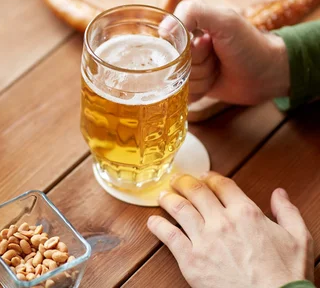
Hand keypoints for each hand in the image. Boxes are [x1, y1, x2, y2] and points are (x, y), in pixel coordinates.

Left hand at [147, 173, 313, 287]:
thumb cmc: (287, 275)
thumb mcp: (300, 239)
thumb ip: (287, 212)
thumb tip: (279, 194)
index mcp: (246, 213)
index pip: (222, 185)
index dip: (210, 177)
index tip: (204, 176)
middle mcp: (222, 222)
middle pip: (196, 191)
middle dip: (184, 182)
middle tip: (177, 180)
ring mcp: (204, 240)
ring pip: (179, 209)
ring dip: (168, 198)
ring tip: (162, 195)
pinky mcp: (191, 260)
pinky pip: (168, 236)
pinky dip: (157, 226)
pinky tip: (152, 222)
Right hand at [174, 0, 289, 104]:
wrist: (268, 75)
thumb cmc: (249, 44)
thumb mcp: (224, 20)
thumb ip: (193, 13)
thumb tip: (163, 30)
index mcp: (187, 27)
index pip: (166, 40)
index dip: (183, 47)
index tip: (204, 45)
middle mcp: (184, 48)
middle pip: (171, 63)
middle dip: (195, 65)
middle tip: (215, 59)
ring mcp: (188, 69)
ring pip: (176, 80)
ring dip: (200, 79)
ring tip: (217, 71)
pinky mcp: (192, 87)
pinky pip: (180, 95)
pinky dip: (197, 92)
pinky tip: (212, 84)